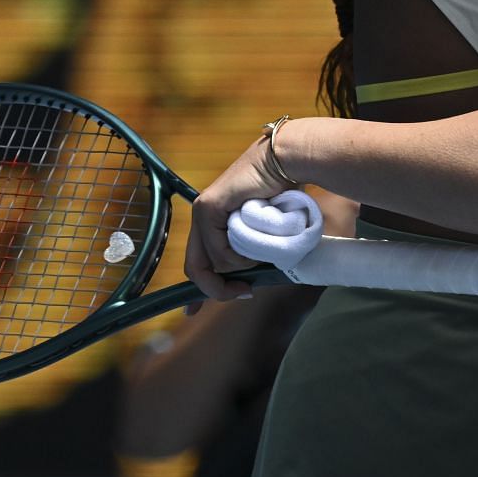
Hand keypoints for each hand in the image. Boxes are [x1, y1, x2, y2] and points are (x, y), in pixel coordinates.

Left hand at [183, 134, 293, 306]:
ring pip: (213, 261)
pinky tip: (255, 236)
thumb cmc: (284, 194)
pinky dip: (239, 253)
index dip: (196, 291)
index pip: (197, 262)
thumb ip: (251, 254)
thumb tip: (248, 285)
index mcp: (213, 222)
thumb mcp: (263, 233)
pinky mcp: (208, 208)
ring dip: (241, 264)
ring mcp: (202, 211)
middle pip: (195, 268)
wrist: (286, 162)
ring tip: (263, 245)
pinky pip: (220, 250)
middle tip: (245, 292)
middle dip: (217, 288)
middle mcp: (202, 217)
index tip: (191, 314)